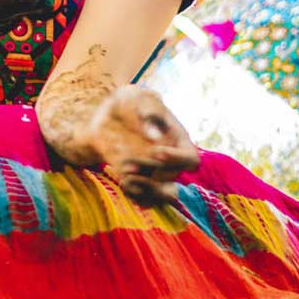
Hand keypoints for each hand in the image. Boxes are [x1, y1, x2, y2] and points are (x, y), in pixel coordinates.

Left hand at [83, 85, 199, 206]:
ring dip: (145, 189)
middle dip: (150, 171)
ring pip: (162, 194)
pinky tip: (122, 183)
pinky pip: (146, 199)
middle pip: (171, 176)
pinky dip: (136, 195)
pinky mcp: (141, 182)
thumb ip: (149, 112)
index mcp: (179, 140)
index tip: (156, 152)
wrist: (107, 117)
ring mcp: (156, 173)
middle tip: (128, 163)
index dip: (177, 159)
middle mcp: (171, 161)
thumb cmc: (129, 102)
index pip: (191, 159)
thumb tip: (156, 136)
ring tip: (125, 178)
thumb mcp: (137, 98)